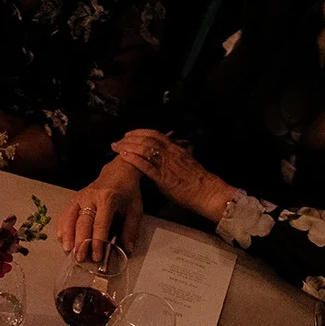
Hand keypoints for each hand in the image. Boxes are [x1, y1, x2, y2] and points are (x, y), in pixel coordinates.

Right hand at [57, 157, 145, 261]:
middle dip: (80, 242)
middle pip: (82, 222)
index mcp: (108, 199)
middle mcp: (90, 197)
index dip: (98, 241)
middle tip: (80, 258)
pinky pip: (64, 214)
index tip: (97, 256)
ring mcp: (79, 197)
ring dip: (68, 236)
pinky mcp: (73, 199)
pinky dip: (62, 227)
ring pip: (69, 218)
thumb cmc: (127, 193)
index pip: (100, 223)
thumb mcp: (135, 211)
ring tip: (68, 251)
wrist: (118, 172)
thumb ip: (130, 231)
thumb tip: (125, 251)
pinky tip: (62, 239)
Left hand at [110, 130, 233, 222]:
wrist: (207, 192)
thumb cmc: (198, 179)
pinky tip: (124, 157)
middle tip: (118, 141)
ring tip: (117, 147)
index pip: (155, 134)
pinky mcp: (163, 178)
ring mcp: (166, 165)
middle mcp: (170, 153)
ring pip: (144, 150)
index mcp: (176, 149)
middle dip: (129, 139)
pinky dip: (134, 160)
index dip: (139, 132)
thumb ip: (177, 153)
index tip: (129, 134)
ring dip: (128, 147)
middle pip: (146, 140)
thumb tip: (172, 146)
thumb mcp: (188, 160)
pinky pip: (146, 166)